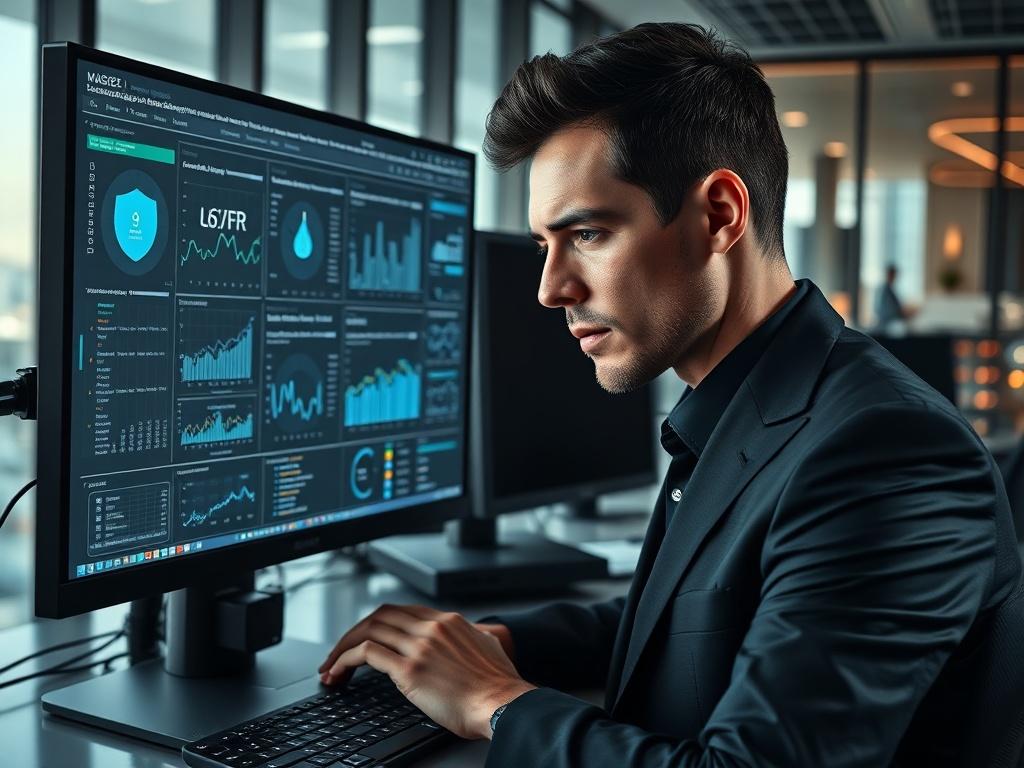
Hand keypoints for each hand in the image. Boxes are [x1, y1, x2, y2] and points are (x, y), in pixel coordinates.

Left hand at [319, 605, 534, 739]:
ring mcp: (420, 646)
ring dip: (342, 648)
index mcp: (449, 622)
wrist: (503, 705)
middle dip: (354, 632)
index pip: (401, 611)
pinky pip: (366, 654)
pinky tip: (338, 673)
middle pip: (380, 616)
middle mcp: (432, 628)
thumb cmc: (498, 687)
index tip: (364, 638)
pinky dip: (345, 660)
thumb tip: (470, 640)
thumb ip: (472, 638)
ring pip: (368, 631)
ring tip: (331, 667)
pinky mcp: (409, 670)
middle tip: (339, 651)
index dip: (377, 624)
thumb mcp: (488, 647)